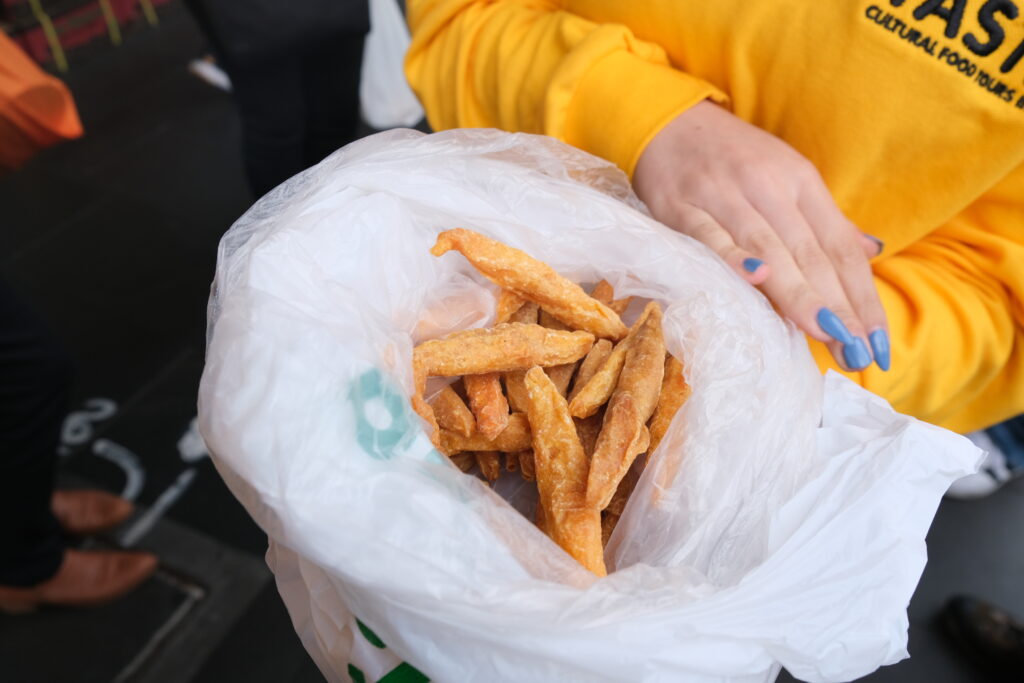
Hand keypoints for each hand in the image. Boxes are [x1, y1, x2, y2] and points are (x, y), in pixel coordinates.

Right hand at [633, 100, 889, 370]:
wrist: (668, 121)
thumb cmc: (733, 157)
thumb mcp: (787, 176)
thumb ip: (825, 219)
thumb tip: (870, 252)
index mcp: (801, 182)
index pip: (840, 247)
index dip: (862, 295)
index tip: (877, 342)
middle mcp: (769, 187)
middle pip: (811, 254)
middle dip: (838, 306)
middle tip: (858, 353)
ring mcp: (725, 196)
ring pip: (770, 249)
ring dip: (799, 294)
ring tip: (826, 333)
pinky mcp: (682, 206)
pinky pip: (711, 235)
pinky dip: (733, 256)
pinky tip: (758, 281)